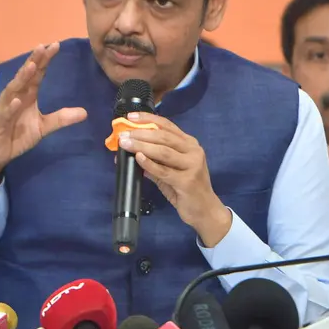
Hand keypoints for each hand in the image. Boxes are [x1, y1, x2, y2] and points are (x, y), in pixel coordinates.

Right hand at [0, 43, 86, 177]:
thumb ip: (61, 119)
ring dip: (21, 78)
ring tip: (31, 66)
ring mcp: (5, 108)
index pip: (37, 74)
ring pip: (13, 90)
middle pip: (25, 76)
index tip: (55, 45)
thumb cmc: (17, 136)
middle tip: (43, 46)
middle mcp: (16, 97)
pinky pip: (4, 113)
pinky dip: (10, 106)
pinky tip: (16, 100)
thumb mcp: (43, 127)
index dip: (45, 61)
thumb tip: (85, 113)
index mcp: (27, 96)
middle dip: (34, 61)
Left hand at [118, 112, 231, 246]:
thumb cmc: (186, 190)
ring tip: (126, 144)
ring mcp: (192, 165)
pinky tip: (138, 158)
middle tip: (123, 134)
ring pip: (164, 151)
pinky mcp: (188, 181)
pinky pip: (164, 170)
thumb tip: (130, 154)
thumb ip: (153, 162)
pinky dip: (149, 163)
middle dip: (141, 133)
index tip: (130, 117)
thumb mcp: (169, 172)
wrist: (205, 211)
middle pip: (164, 137)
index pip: (167, 125)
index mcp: (189, 144)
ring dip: (142, 146)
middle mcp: (193, 150)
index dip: (148, 119)